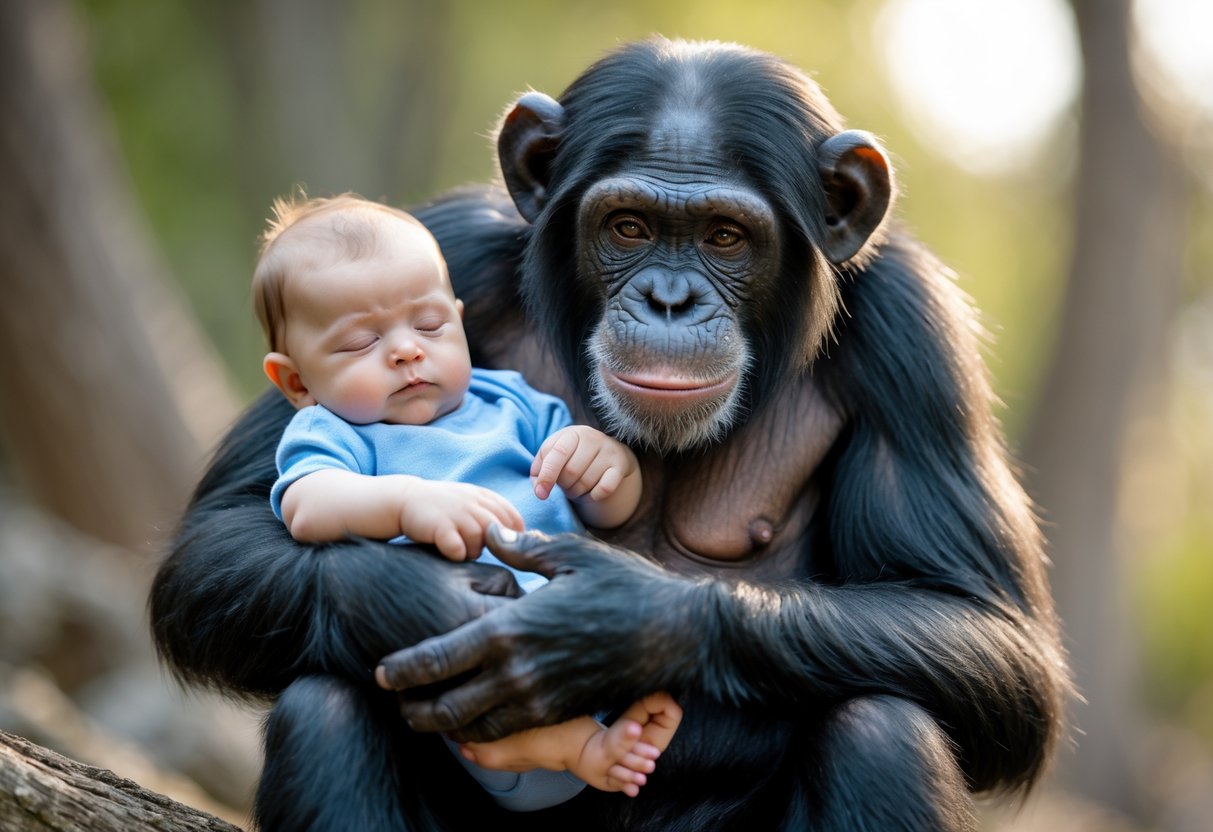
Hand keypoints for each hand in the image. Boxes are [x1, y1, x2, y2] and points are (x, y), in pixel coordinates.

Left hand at [375, 526, 702, 741]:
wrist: (676, 634)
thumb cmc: (625, 585)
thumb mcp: (571, 554)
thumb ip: (522, 547)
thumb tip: (488, 532)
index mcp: (511, 628)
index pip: (438, 657)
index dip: (404, 669)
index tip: (383, 672)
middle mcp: (518, 672)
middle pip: (446, 706)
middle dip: (414, 709)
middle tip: (396, 703)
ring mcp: (540, 699)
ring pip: (474, 728)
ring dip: (444, 727)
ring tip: (429, 716)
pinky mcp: (560, 713)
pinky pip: (508, 732)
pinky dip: (482, 733)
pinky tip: (474, 720)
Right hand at [402, 481, 524, 560]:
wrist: (403, 500)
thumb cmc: (441, 506)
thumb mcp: (468, 501)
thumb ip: (491, 513)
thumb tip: (517, 535)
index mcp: (481, 496)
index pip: (511, 516)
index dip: (514, 534)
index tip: (507, 546)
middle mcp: (472, 502)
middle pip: (499, 530)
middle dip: (494, 545)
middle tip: (479, 550)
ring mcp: (456, 513)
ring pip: (481, 540)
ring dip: (473, 551)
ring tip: (460, 549)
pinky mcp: (440, 526)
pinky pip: (459, 549)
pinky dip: (457, 554)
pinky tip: (449, 551)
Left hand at [531, 426, 636, 501]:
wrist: (609, 452)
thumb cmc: (573, 456)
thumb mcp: (554, 455)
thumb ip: (539, 469)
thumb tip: (539, 489)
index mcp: (571, 433)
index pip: (557, 454)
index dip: (547, 476)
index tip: (541, 494)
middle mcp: (592, 438)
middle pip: (571, 472)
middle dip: (564, 486)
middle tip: (565, 487)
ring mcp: (608, 451)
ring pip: (586, 482)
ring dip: (577, 493)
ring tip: (576, 489)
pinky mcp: (621, 465)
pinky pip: (605, 489)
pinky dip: (594, 497)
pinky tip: (591, 494)